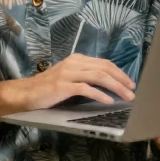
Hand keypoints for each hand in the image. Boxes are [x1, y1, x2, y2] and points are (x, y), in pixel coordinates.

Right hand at [1, 53, 136, 111]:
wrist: (27, 92)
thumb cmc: (49, 88)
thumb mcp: (69, 77)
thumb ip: (85, 77)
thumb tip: (108, 85)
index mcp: (77, 59)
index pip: (104, 63)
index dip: (120, 72)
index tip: (130, 83)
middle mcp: (74, 63)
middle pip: (105, 68)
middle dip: (122, 79)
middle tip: (133, 91)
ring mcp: (68, 74)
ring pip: (99, 77)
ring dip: (116, 87)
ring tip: (127, 97)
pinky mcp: (63, 86)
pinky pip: (86, 89)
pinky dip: (99, 94)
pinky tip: (108, 101)